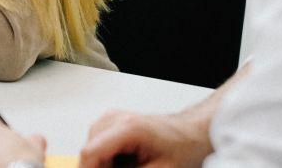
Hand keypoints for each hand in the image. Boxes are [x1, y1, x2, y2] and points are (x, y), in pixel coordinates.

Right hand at [79, 110, 212, 167]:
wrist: (192, 132)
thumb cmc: (183, 148)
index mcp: (127, 128)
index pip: (90, 152)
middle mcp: (115, 118)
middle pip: (89, 152)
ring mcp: (111, 118)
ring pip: (92, 149)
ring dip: (104, 164)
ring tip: (131, 167)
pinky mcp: (112, 122)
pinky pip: (99, 144)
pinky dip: (108, 158)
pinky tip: (126, 163)